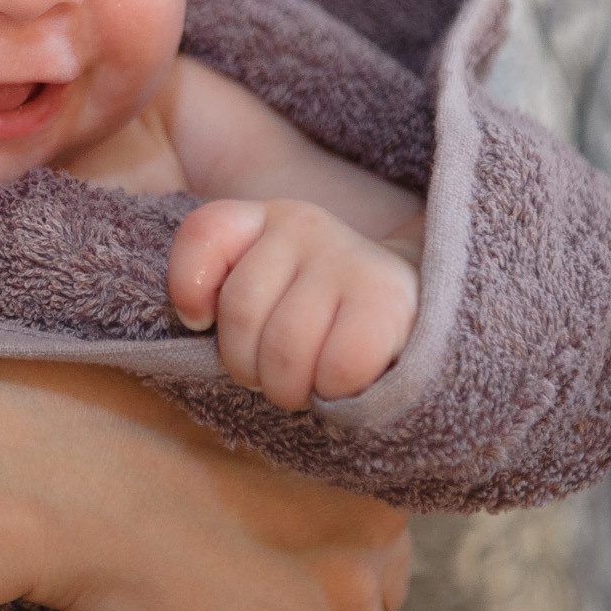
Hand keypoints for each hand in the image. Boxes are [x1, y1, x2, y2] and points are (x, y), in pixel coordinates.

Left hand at [168, 199, 417, 409]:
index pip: (205, 233)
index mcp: (265, 219)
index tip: (201, 321)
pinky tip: (343, 384)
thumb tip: (195, 317)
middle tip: (271, 375)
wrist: (421, 308)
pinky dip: (334, 391)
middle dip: (246, 366)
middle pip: (241, 310)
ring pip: (285, 347)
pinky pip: (338, 366)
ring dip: (289, 388)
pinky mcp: (387, 300)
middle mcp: (304, 225)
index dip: (188, 286)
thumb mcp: (270, 289)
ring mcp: (347, 258)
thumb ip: (223, 288)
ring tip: (306, 385)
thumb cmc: (326, 312)